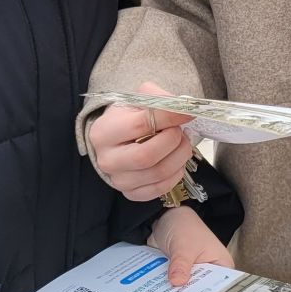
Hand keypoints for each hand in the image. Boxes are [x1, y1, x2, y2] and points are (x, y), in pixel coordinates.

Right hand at [86, 81, 195, 201]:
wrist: (115, 140)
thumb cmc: (127, 118)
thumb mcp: (137, 100)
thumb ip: (158, 98)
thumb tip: (182, 108)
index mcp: (104, 132)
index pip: (142, 124)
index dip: (170, 117)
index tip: (187, 112)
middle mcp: (107, 159)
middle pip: (148, 156)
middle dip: (174, 141)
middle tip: (180, 131)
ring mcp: (118, 180)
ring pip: (158, 172)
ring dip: (179, 156)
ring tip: (181, 144)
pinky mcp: (131, 193)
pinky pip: (160, 188)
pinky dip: (175, 174)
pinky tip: (175, 161)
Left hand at [150, 205, 233, 286]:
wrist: (164, 217)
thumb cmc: (184, 226)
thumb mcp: (184, 246)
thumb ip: (181, 264)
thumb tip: (177, 283)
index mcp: (221, 265)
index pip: (221, 286)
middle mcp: (209, 273)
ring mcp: (193, 275)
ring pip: (186, 290)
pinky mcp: (178, 275)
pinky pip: (173, 286)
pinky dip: (167, 291)